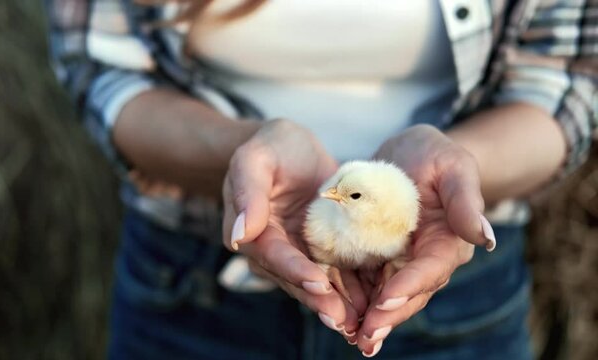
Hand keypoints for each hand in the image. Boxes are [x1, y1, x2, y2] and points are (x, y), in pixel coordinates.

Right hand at [222, 119, 367, 336]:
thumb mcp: (256, 158)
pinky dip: (353, 288)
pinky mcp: (320, 248)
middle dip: (320, 300)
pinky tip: (374, 304)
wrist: (291, 147)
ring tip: (361, 325)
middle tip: (345, 321)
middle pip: (296, 278)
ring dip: (338, 304)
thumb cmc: (271, 146)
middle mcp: (273, 248)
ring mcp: (298, 251)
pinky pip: (336, 270)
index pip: (274, 255)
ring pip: (318, 281)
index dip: (296, 271)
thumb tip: (237, 235)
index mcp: (252, 230)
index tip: (320, 286)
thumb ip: (247, 192)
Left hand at [355, 125, 495, 355]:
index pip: (430, 269)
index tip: (386, 302)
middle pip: (409, 293)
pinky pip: (368, 284)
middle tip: (366, 337)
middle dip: (388, 316)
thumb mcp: (452, 167)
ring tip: (354, 339)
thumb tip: (484, 237)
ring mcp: (402, 261)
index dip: (409, 286)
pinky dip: (357, 302)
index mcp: (447, 240)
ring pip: (388, 296)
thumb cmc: (436, 155)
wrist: (410, 154)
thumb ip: (465, 201)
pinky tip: (340, 318)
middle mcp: (426, 258)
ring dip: (373, 320)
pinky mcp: (379, 258)